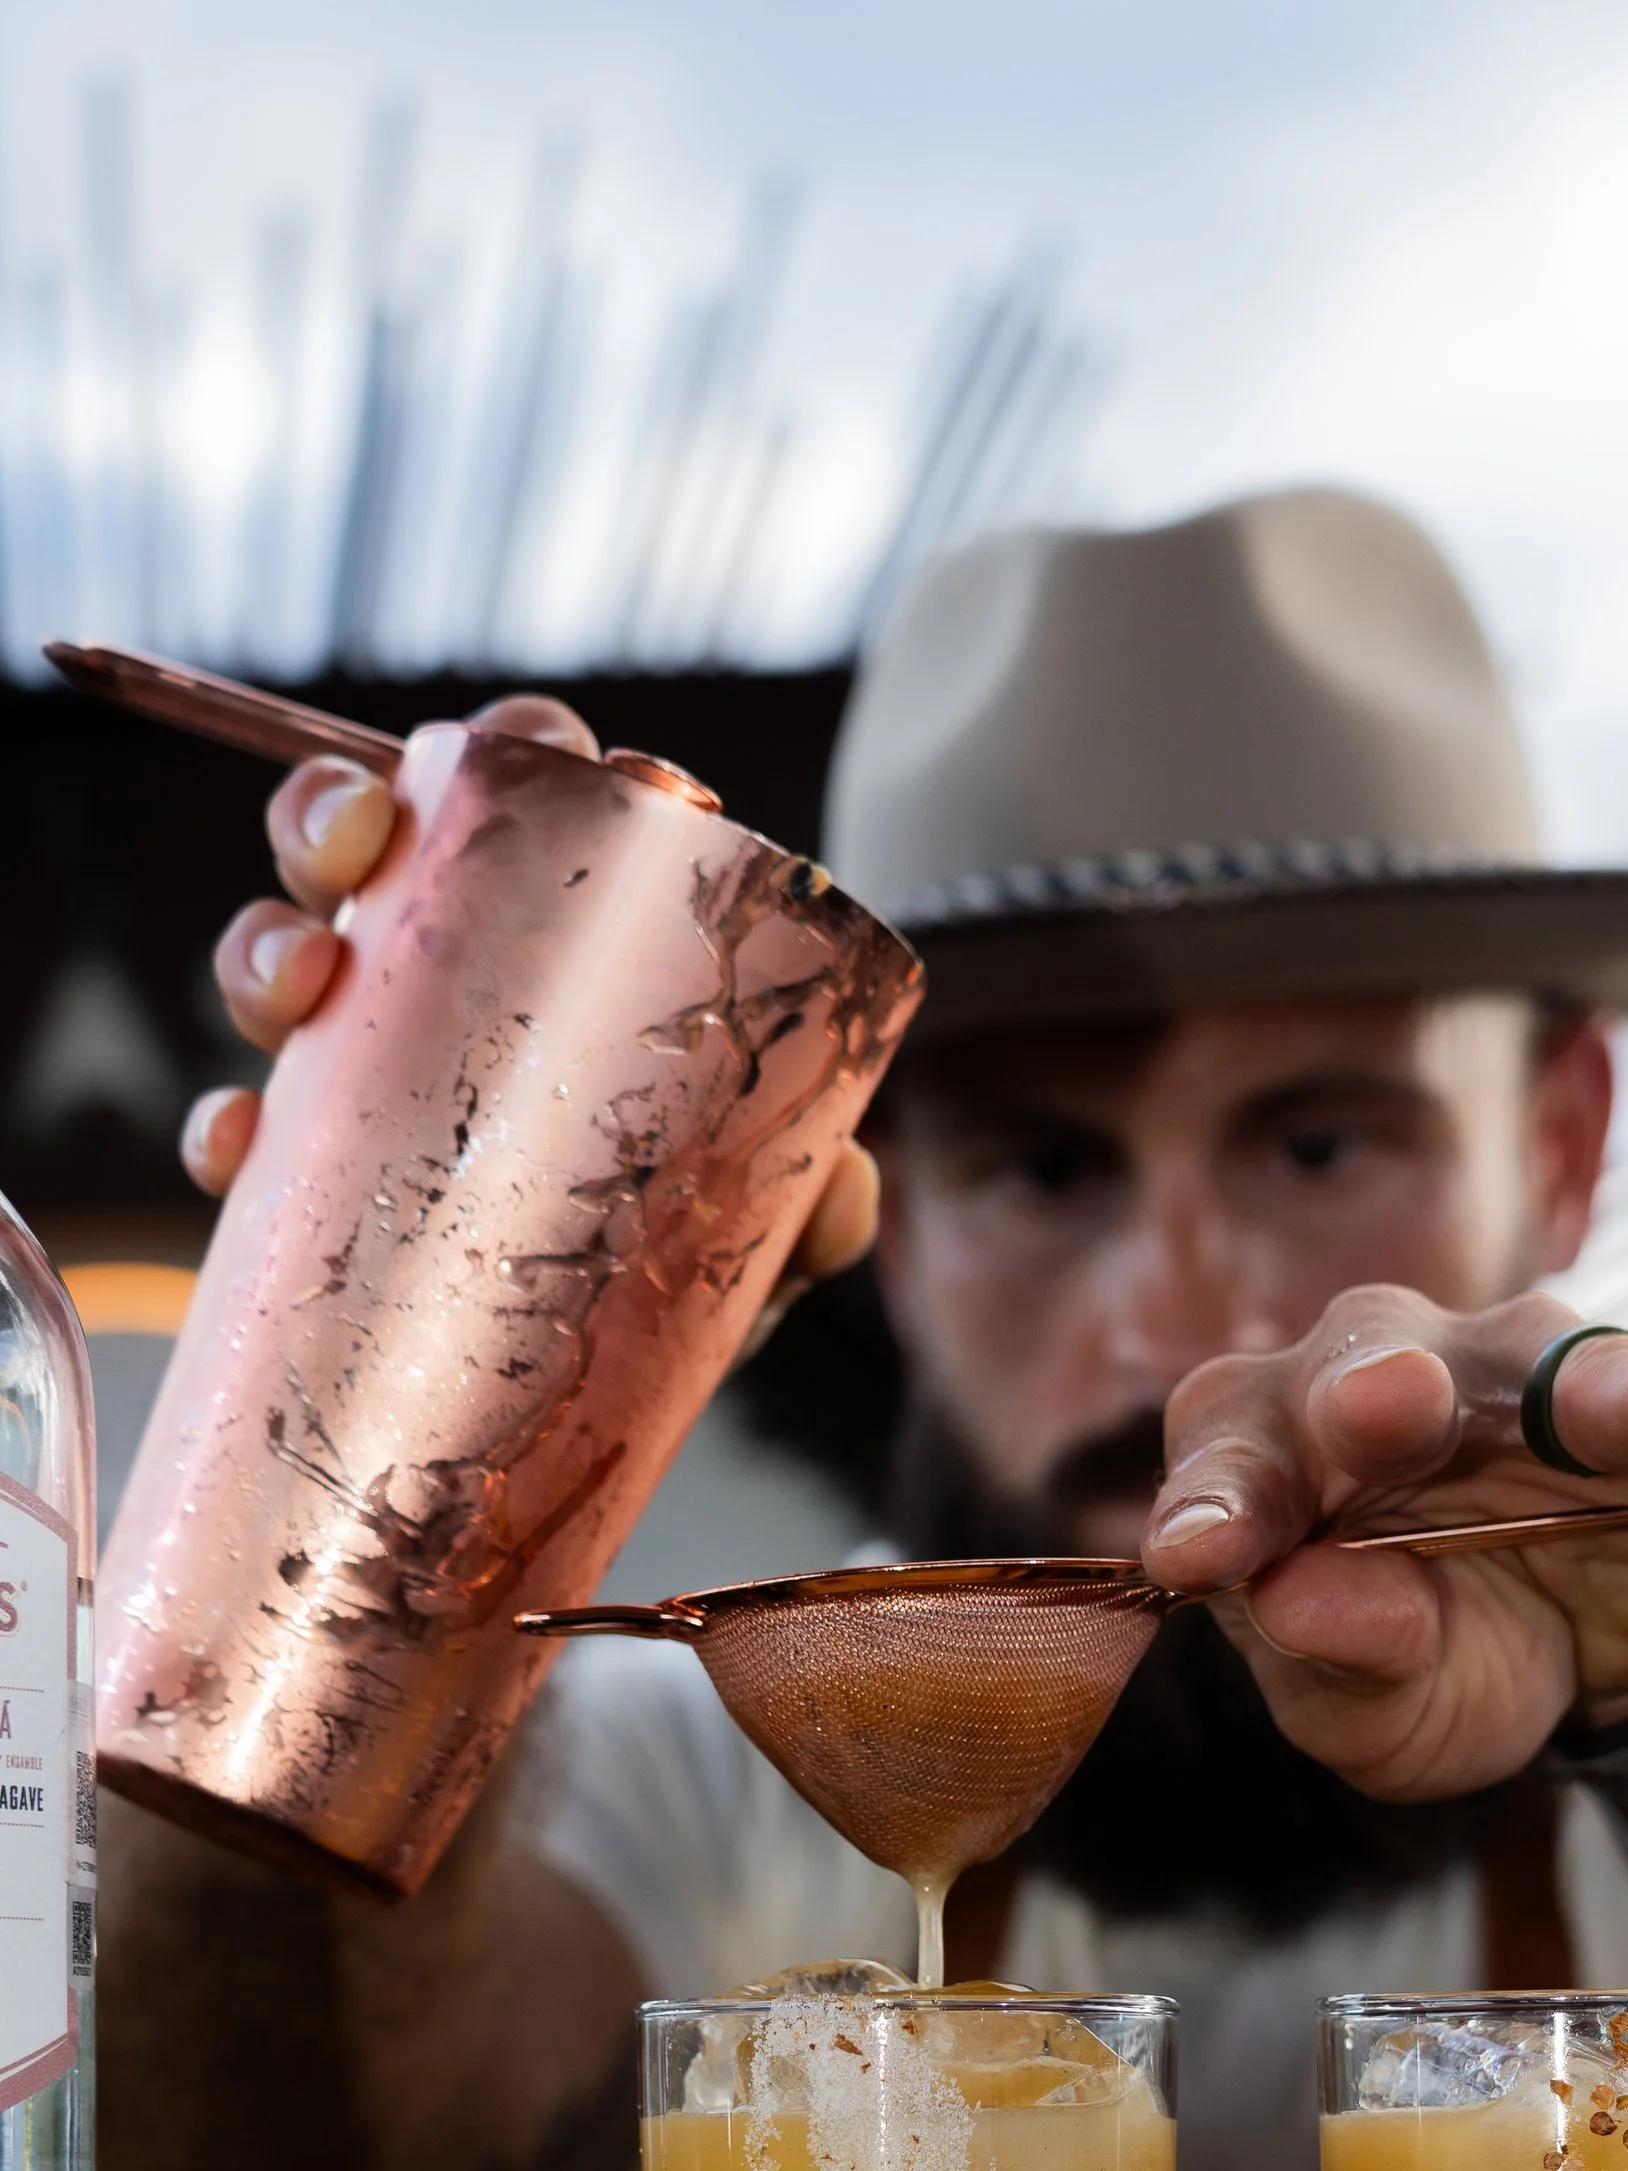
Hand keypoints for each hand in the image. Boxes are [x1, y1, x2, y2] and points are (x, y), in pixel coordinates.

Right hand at [179, 696, 881, 1287]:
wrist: (599, 1413)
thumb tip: (848, 1180)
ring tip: (300, 985)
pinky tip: (239, 1143)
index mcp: (568, 949)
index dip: (531, 747)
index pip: (543, 804)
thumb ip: (818, 1206)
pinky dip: (227, 1127)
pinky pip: (246, 1131)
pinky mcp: (310, 1178)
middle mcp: (456, 986)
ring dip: (266, 945)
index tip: (559, 752)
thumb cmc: (687, 1279)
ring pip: (287, 957)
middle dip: (344, 808)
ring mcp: (373, 1073)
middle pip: (379, 846)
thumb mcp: (764, 1237)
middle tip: (362, 840)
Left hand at [1140, 1287, 1627, 1802]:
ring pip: (1590, 1371)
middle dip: (1393, 1385)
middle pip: (1389, 1359)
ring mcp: (1548, 1383)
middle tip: (1398, 1404)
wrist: (1561, 1666)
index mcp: (1276, 1438)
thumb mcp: (1364, 1710)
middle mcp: (1400, 1369)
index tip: (1203, 1556)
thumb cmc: (1421, 1665)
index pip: (1235, 1453)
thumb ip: (1327, 1662)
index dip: (1219, 1504)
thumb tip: (1312, 1598)